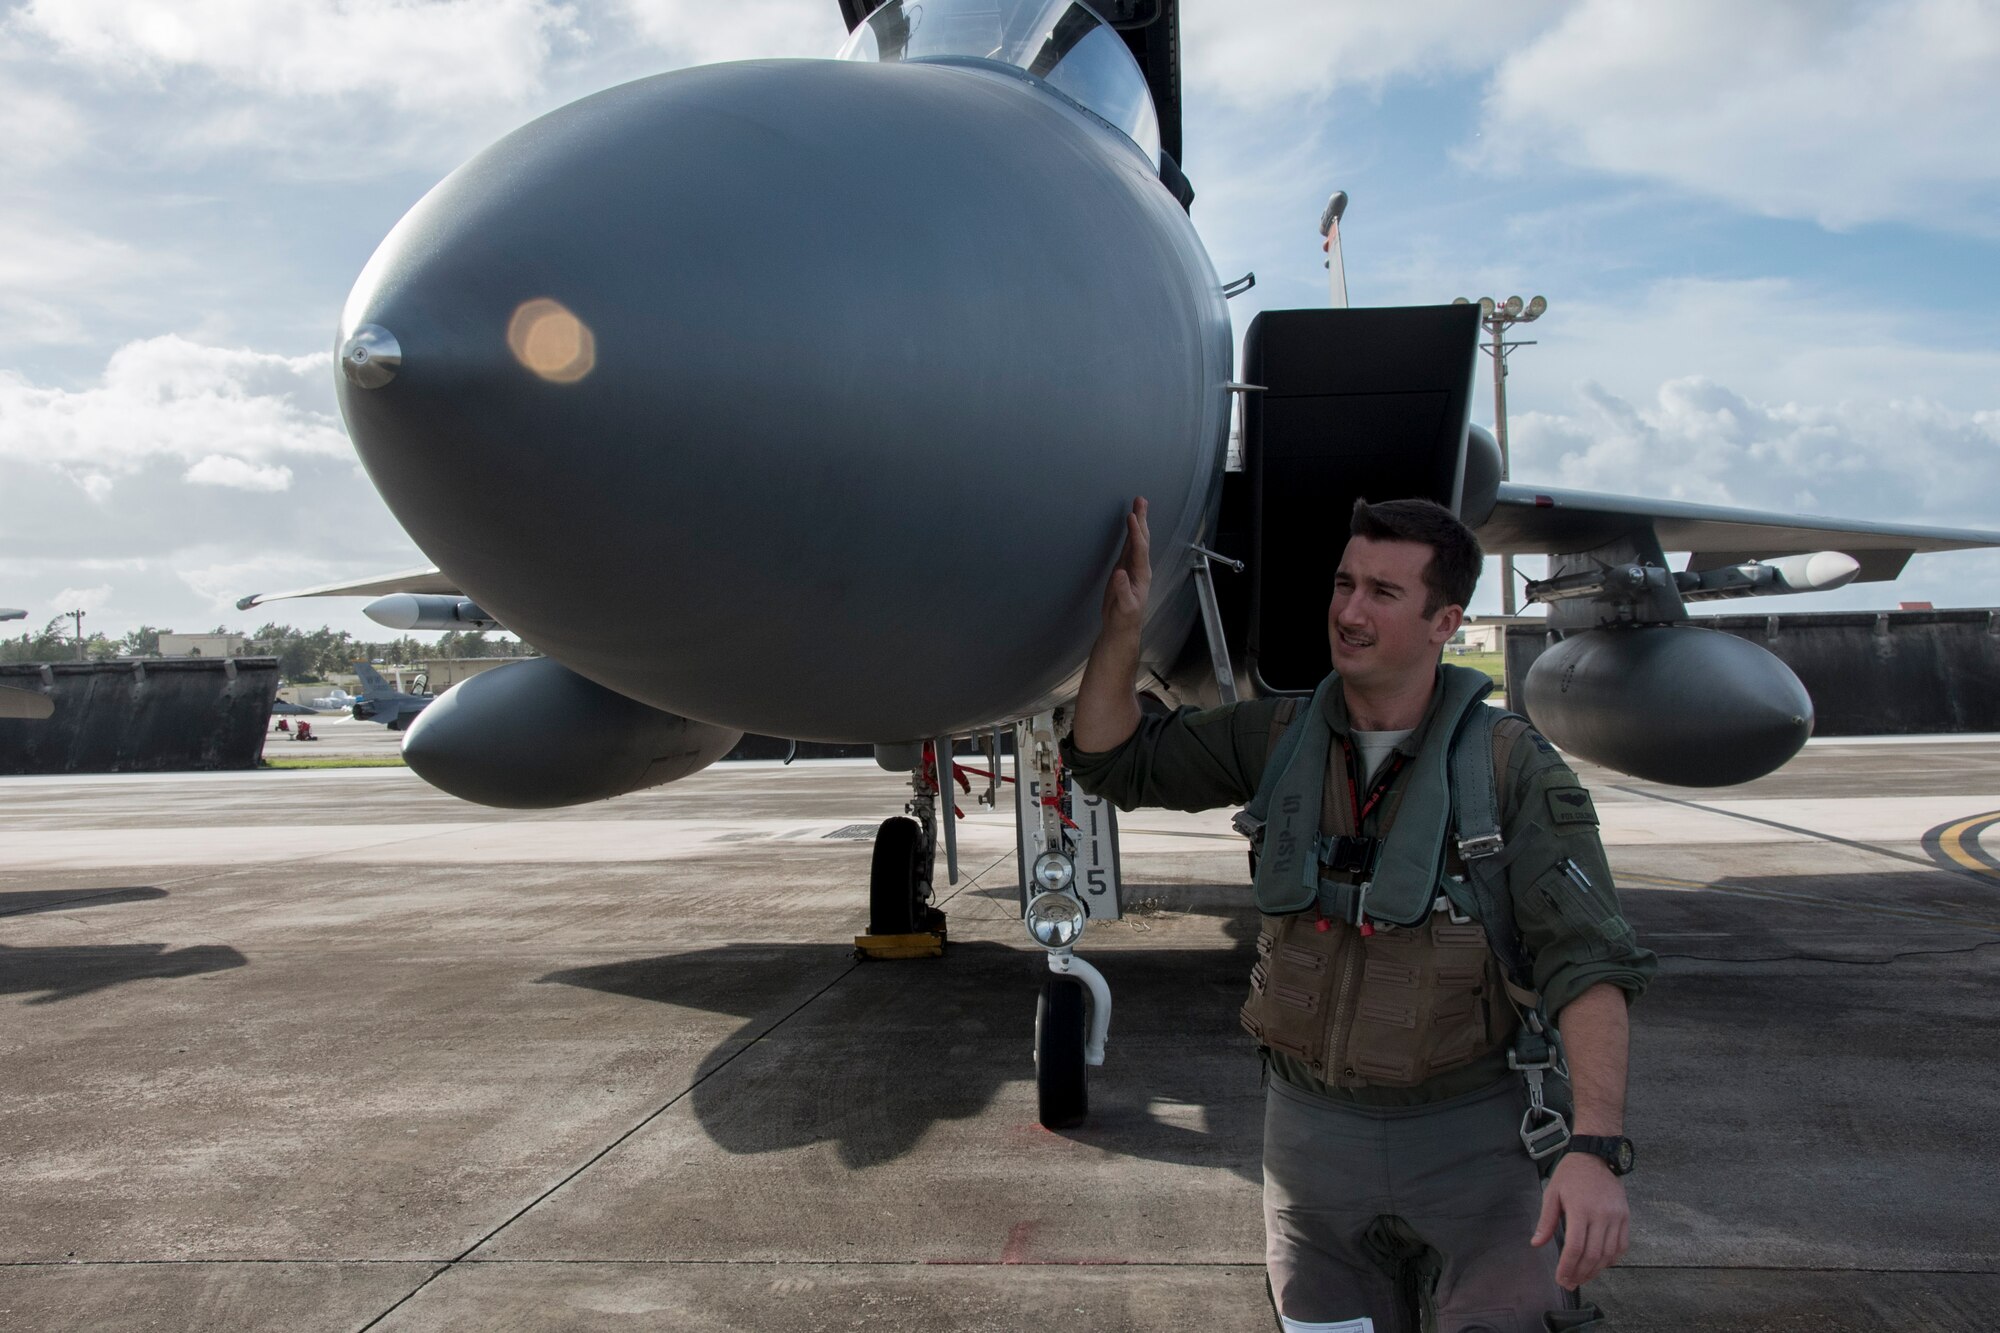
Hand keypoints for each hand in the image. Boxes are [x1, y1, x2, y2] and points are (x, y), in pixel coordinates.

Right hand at [1100, 497, 1149, 636]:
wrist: (1121, 628)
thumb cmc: (1124, 619)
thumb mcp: (1124, 607)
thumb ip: (1122, 590)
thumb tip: (1119, 572)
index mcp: (1141, 575)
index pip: (1139, 549)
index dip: (1135, 533)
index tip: (1131, 517)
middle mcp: (1139, 568)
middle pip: (1142, 539)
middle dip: (1141, 519)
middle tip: (1140, 500)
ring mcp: (1132, 568)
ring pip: (1136, 541)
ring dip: (1137, 523)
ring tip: (1138, 506)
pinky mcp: (1124, 570)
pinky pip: (1129, 547)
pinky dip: (1130, 534)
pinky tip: (1130, 526)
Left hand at [1531, 1151, 1628, 1289]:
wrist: (1596, 1156)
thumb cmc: (1571, 1174)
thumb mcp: (1552, 1193)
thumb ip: (1546, 1221)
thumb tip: (1537, 1243)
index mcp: (1580, 1209)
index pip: (1575, 1247)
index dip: (1568, 1267)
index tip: (1561, 1279)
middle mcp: (1601, 1215)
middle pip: (1593, 1255)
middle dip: (1580, 1274)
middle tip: (1570, 1283)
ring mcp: (1616, 1217)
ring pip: (1608, 1254)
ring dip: (1595, 1270)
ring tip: (1582, 1277)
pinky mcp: (1625, 1217)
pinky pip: (1621, 1246)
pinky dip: (1611, 1260)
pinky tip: (1600, 1265)